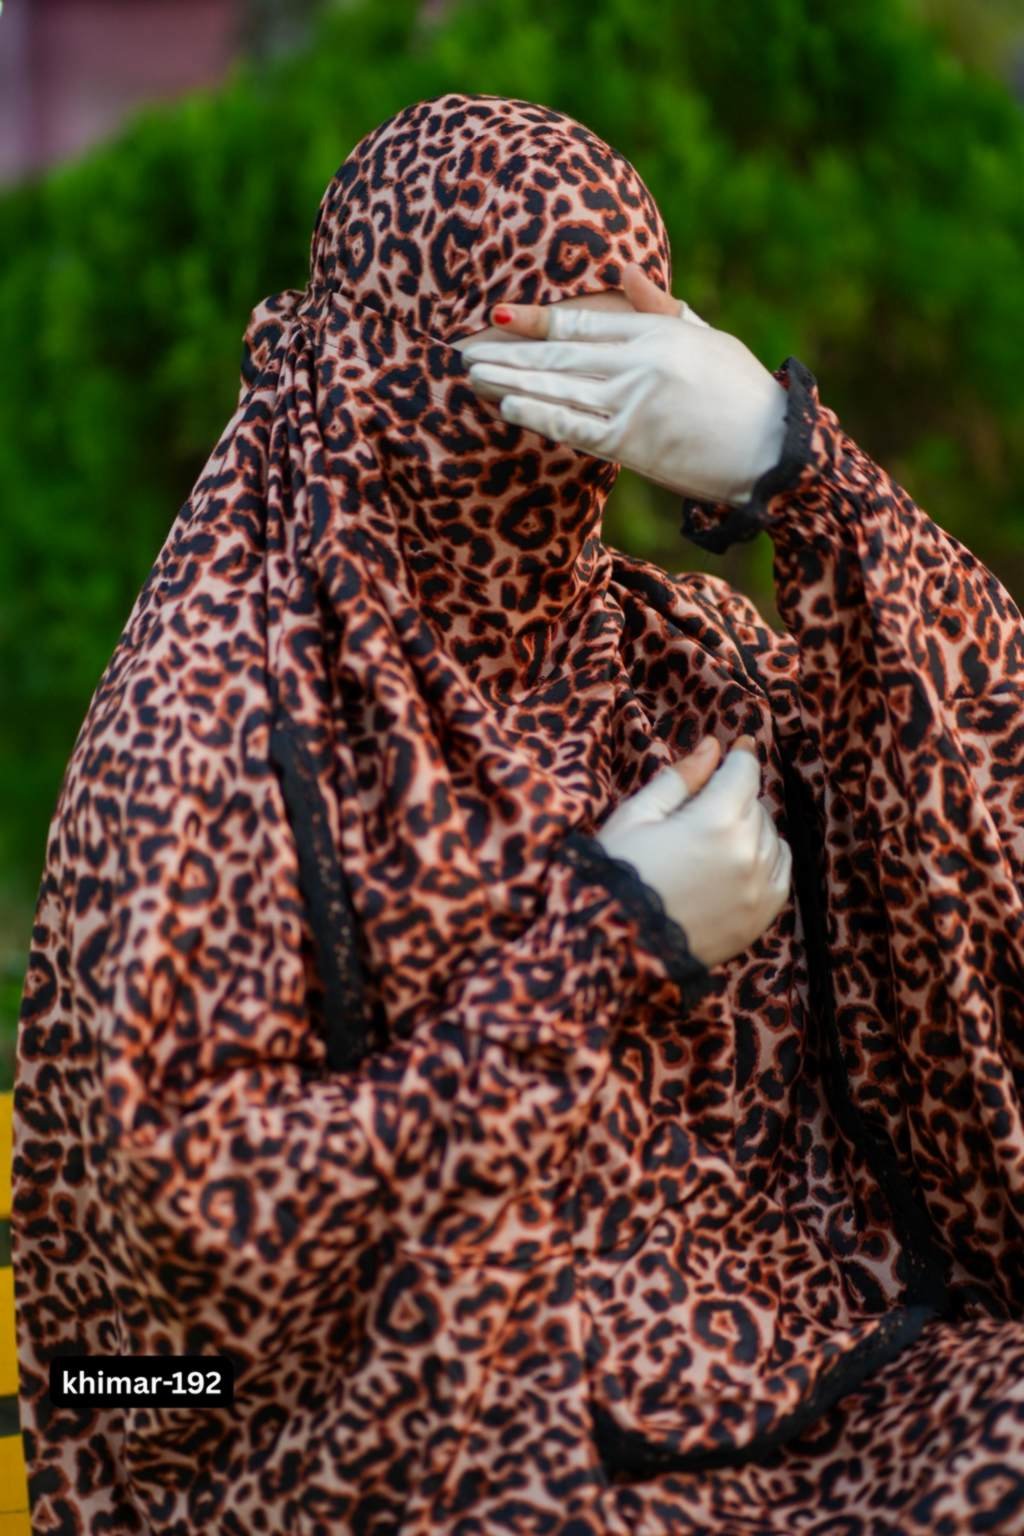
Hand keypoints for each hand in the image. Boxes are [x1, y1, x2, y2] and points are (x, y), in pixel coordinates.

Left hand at [460, 263, 787, 505]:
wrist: (770, 449)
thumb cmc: (742, 394)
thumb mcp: (706, 339)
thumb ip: (661, 309)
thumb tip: (627, 271)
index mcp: (656, 332)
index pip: (581, 320)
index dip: (534, 317)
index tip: (497, 314)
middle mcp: (638, 362)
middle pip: (559, 351)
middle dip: (508, 349)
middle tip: (465, 346)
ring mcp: (632, 401)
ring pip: (558, 386)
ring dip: (510, 380)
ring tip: (472, 373)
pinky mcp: (631, 442)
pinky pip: (573, 425)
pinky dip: (538, 414)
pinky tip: (507, 407)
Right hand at [594, 733, 791, 968]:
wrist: (617, 945)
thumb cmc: (618, 872)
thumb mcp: (638, 815)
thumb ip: (680, 778)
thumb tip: (712, 746)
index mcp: (716, 821)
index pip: (744, 772)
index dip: (740, 754)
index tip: (738, 745)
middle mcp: (748, 852)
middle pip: (756, 803)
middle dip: (734, 795)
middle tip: (703, 804)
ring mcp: (759, 887)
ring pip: (771, 835)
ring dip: (750, 826)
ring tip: (713, 836)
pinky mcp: (762, 917)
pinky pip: (781, 870)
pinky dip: (767, 856)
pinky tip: (739, 858)